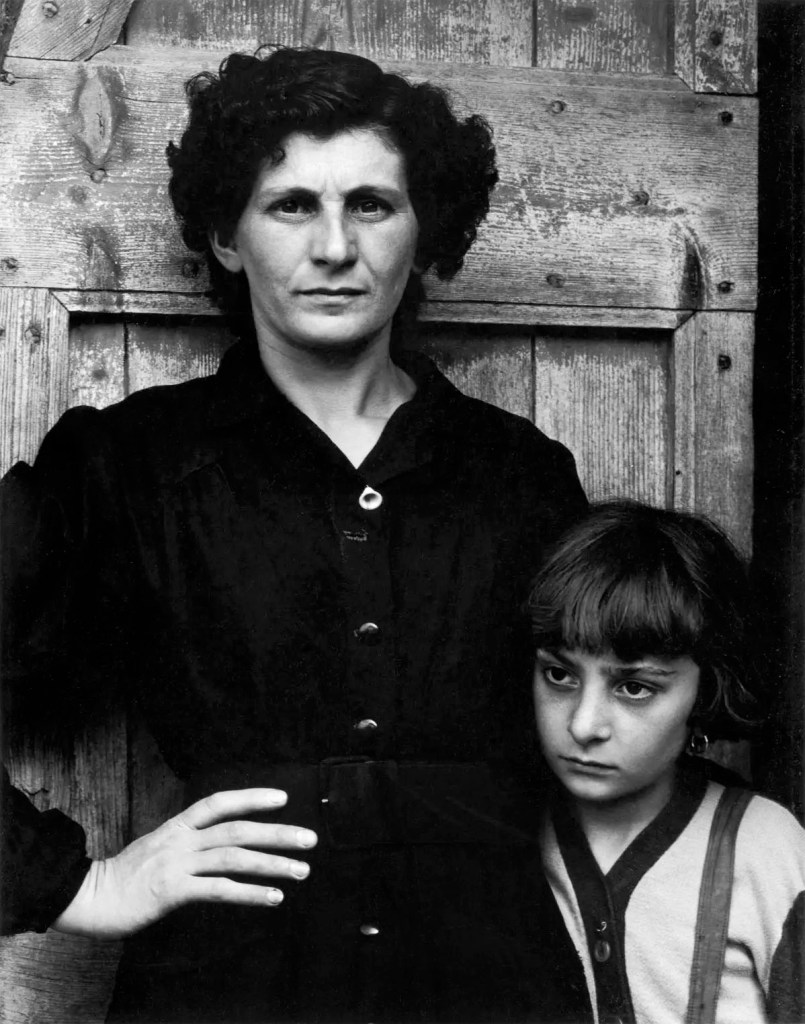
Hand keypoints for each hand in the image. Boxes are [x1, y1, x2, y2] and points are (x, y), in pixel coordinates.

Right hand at [52, 788, 316, 938]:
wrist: (88, 896)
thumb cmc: (125, 875)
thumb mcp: (159, 847)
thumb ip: (189, 843)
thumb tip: (220, 846)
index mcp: (177, 826)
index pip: (219, 802)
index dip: (251, 797)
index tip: (282, 797)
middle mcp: (181, 840)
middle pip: (237, 829)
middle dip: (277, 833)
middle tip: (310, 839)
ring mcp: (177, 864)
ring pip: (234, 857)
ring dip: (272, 864)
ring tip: (301, 871)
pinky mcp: (172, 891)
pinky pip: (219, 890)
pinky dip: (250, 893)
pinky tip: (273, 897)